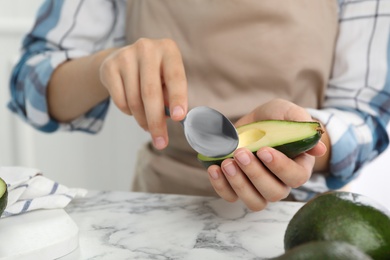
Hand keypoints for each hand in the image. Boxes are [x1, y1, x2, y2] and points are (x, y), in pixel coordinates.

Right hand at [99, 38, 187, 148]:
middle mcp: (147, 48)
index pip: (175, 77)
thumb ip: (171, 96)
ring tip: (147, 124)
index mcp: (168, 49)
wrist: (122, 59)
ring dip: (142, 120)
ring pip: (134, 100)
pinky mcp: (109, 66)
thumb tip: (172, 118)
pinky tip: (132, 107)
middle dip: (156, 121)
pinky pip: (120, 101)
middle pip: (150, 93)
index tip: (178, 117)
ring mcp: (125, 55)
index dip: (177, 98)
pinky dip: (128, 112)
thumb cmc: (154, 74)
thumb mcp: (167, 80)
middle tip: (161, 142)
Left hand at [207, 99, 326, 210]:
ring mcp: (259, 189)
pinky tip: (215, 169)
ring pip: (255, 201)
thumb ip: (301, 125)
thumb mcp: (287, 113)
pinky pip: (231, 197)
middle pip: (274, 192)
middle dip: (255, 174)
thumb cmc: (275, 119)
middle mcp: (280, 183)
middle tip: (241, 154)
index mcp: (298, 167)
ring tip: (227, 163)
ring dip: (239, 184)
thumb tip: (319, 148)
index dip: (280, 167)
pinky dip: (221, 186)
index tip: (264, 150)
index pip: (296, 177)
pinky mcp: (239, 189)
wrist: (253, 122)